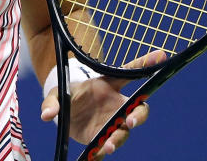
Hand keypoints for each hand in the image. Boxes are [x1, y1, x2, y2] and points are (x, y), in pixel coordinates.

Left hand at [41, 50, 166, 159]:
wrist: (65, 111)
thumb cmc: (68, 93)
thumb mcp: (57, 93)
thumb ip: (52, 101)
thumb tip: (45, 115)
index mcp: (109, 85)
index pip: (130, 73)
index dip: (146, 63)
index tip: (161, 55)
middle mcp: (116, 105)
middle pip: (138, 110)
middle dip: (138, 116)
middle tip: (129, 121)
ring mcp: (111, 122)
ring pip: (124, 132)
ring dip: (118, 138)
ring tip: (108, 144)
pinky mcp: (102, 137)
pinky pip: (107, 146)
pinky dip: (102, 151)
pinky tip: (96, 154)